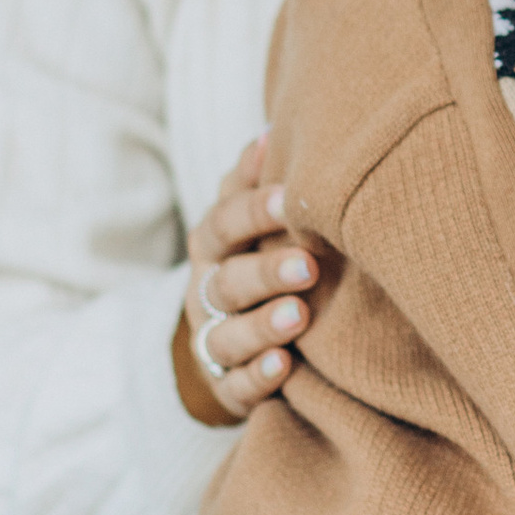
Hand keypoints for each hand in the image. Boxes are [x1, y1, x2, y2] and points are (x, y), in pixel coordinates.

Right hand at [176, 134, 340, 421]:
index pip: (224, 224)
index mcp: (212, 245)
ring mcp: (214, 340)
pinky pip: (236, 385)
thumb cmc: (253, 257)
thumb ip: (253, 178)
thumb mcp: (245, 217)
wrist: (227, 339)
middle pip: (226, 282)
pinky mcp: (227, 385)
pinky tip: (284, 368)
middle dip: (265, 273)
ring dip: (262, 327)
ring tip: (298, 317)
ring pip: (228, 336)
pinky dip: (257, 379)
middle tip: (307, 266)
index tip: (289, 199)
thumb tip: (273, 128)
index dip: (252, 212)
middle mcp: (206, 293)